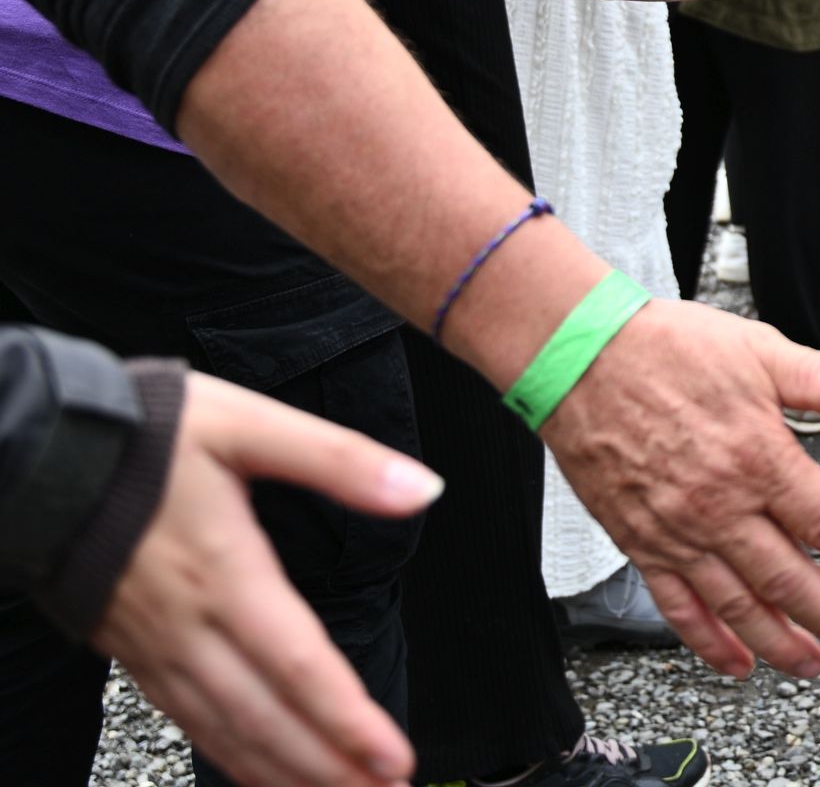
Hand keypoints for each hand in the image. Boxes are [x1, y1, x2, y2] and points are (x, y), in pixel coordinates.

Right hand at [95, 372, 439, 786]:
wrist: (37, 452)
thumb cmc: (147, 433)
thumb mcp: (251, 425)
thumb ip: (340, 461)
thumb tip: (423, 488)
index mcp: (226, 573)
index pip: (297, 665)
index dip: (346, 721)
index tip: (393, 761)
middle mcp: (188, 625)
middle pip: (264, 716)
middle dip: (326, 767)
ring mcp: (155, 644)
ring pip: (224, 728)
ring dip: (282, 773)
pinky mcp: (131, 651)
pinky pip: (186, 718)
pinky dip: (229, 754)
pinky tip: (259, 773)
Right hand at [538, 299, 819, 678]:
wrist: (579, 359)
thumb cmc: (666, 350)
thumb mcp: (757, 350)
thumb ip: (818, 377)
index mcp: (759, 458)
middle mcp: (720, 506)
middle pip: (788, 578)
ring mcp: (678, 532)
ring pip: (737, 605)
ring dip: (778, 641)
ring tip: (811, 663)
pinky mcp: (640, 543)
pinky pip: (678, 606)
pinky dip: (708, 641)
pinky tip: (734, 662)